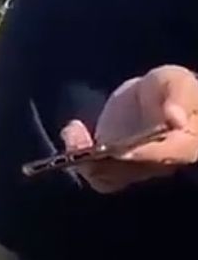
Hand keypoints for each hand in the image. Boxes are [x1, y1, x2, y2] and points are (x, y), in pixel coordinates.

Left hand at [60, 65, 197, 192]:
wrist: (152, 95)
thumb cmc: (169, 88)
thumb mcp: (175, 82)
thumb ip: (179, 96)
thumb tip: (176, 119)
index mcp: (187, 143)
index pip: (171, 155)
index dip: (148, 156)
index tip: (123, 152)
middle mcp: (161, 163)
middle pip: (135, 172)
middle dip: (107, 162)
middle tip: (84, 144)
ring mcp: (135, 167)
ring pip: (110, 177)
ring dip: (86, 161)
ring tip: (73, 132)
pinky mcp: (114, 165)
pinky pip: (94, 173)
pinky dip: (78, 156)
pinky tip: (73, 130)